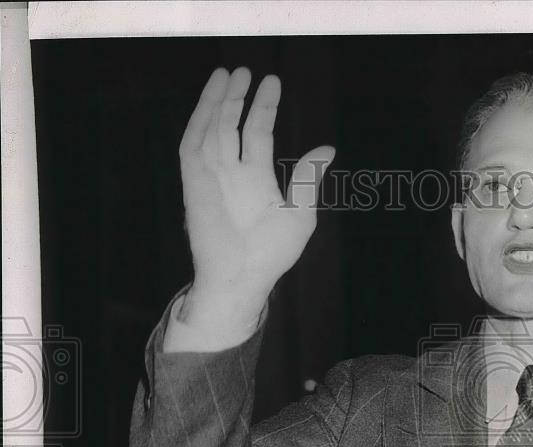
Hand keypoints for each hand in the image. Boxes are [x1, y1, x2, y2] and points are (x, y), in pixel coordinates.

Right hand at [178, 67, 334, 329]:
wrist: (243, 276)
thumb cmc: (272, 253)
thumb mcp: (300, 214)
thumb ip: (308, 180)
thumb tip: (327, 149)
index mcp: (257, 178)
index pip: (259, 132)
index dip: (265, 107)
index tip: (273, 82)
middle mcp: (233, 172)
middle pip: (232, 124)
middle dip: (238, 96)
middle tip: (246, 69)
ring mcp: (212, 176)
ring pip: (212, 128)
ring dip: (218, 102)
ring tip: (229, 74)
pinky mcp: (194, 183)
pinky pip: (192, 146)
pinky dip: (199, 123)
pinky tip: (210, 102)